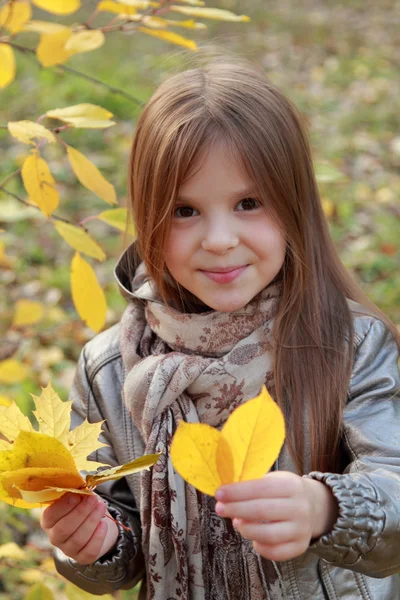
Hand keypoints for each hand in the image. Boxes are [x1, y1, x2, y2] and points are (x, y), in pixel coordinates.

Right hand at [40, 492, 118, 564]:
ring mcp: (68, 549)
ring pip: (77, 540)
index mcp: (49, 520)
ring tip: (101, 506)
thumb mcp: (78, 495)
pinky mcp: (82, 557)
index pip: (50, 516)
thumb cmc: (83, 504)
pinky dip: (98, 537)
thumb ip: (76, 490)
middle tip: (93, 499)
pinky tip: (104, 524)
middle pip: (64, 529)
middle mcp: (55, 537)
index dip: (62, 506)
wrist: (97, 520)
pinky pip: (89, 551)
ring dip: (91, 521)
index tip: (77, 495)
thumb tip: (80, 483)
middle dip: (80, 513)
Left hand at [215, 471, 337, 560]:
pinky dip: (260, 547)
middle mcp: (299, 508)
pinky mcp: (300, 546)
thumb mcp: (275, 479)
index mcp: (290, 486)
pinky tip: (252, 538)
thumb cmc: (285, 491)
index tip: (219, 493)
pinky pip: (276, 552)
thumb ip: (253, 484)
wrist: (316, 506)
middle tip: (219, 508)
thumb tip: (225, 492)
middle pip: (262, 510)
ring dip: (246, 529)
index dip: (237, 491)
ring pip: (268, 535)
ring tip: (236, 523)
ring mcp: (301, 529)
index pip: (260, 488)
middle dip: (236, 509)